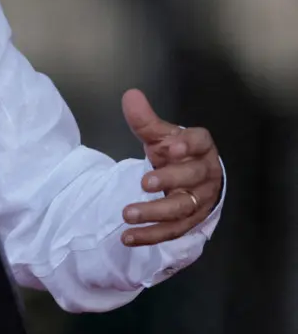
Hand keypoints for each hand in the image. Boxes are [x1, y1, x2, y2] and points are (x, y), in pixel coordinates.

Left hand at [119, 88, 222, 246]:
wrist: (190, 178)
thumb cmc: (176, 153)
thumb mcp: (160, 134)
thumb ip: (145, 120)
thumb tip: (130, 96)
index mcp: (200, 147)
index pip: (200, 143)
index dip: (187, 145)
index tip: (168, 148)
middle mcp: (205, 174)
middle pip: (192, 179)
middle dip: (169, 181)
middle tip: (144, 182)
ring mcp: (200, 201)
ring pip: (182, 209)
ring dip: (155, 213)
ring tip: (128, 214)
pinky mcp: (190, 222)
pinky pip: (172, 231)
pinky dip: (151, 235)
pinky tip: (129, 237)